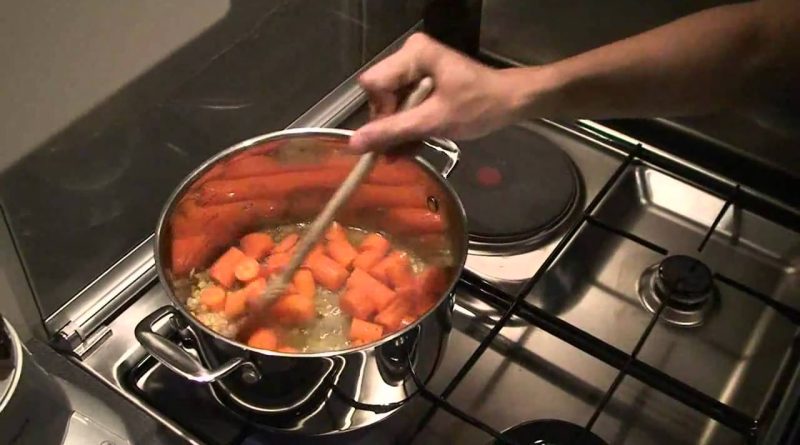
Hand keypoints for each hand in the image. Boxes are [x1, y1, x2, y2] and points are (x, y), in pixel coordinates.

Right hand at [349, 33, 524, 152]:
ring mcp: (416, 69)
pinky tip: (411, 147)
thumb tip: (354, 144)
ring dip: (397, 132)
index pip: (374, 84)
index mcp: (414, 54)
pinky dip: (407, 128)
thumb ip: (394, 131)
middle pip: (380, 95)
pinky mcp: (422, 83)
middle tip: (398, 152)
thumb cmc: (478, 107)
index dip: (380, 113)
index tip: (395, 135)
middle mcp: (410, 56)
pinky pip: (403, 106)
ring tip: (403, 155)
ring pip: (390, 104)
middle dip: (389, 126)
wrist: (510, 103)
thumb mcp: (434, 121)